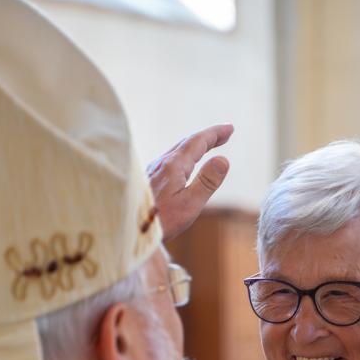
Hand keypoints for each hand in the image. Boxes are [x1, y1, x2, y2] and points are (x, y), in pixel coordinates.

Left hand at [146, 123, 233, 239]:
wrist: (130, 231)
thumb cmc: (161, 222)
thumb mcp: (190, 204)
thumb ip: (207, 181)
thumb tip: (223, 159)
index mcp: (174, 165)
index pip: (198, 141)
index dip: (215, 133)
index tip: (230, 128)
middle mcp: (162, 163)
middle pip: (187, 142)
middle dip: (207, 137)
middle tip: (225, 134)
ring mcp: (153, 170)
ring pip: (177, 150)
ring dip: (196, 145)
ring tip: (210, 145)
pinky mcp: (148, 179)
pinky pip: (170, 159)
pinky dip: (185, 154)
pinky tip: (185, 164)